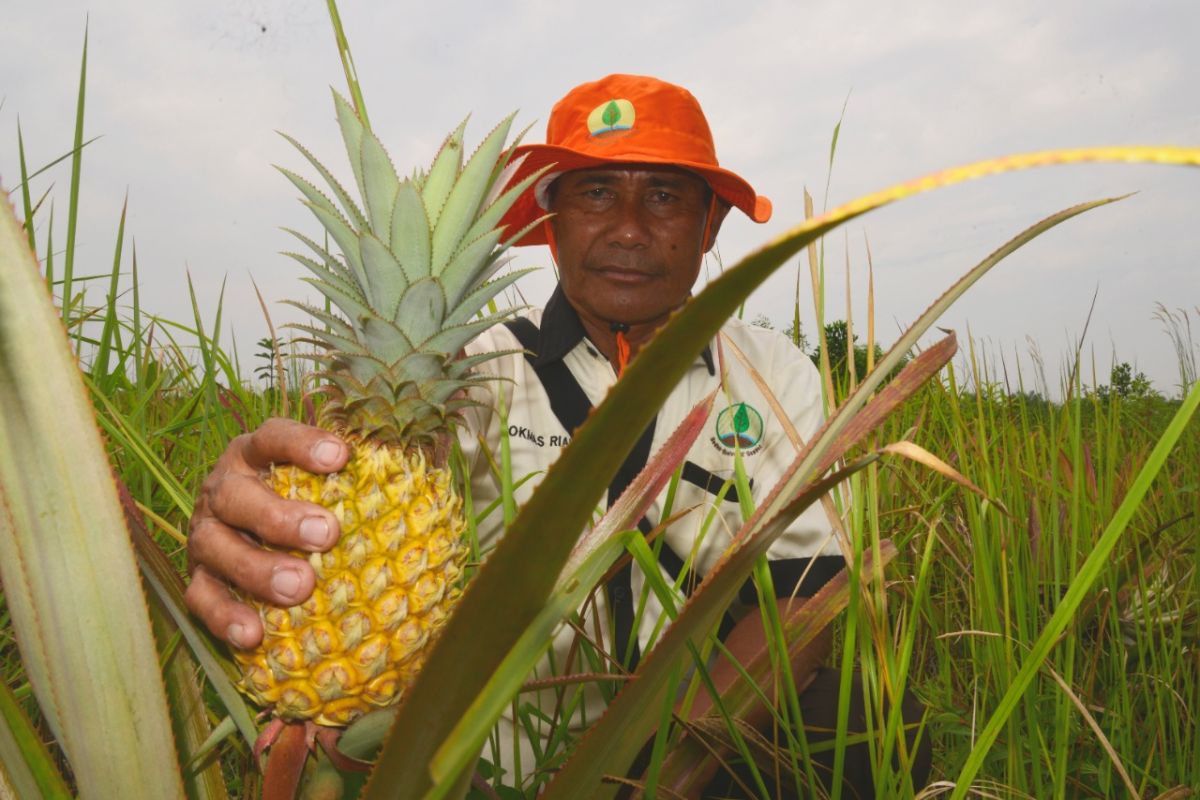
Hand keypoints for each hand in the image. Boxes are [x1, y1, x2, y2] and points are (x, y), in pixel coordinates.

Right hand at [184, 418, 348, 648]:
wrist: (254, 535)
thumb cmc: (308, 504)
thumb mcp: (325, 483)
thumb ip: (357, 480)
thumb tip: (426, 486)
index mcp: (256, 455)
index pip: (273, 438)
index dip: (301, 444)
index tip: (341, 456)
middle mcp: (224, 488)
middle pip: (237, 495)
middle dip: (279, 516)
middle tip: (326, 535)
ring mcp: (206, 533)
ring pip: (215, 546)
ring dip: (255, 568)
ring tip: (298, 588)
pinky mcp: (196, 577)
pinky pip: (201, 597)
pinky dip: (225, 616)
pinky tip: (254, 634)